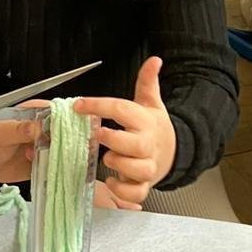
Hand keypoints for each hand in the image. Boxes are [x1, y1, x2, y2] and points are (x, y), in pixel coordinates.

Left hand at [74, 57, 176, 210]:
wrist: (173, 152)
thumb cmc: (153, 128)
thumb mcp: (151, 103)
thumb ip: (147, 82)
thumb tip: (154, 60)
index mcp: (145, 121)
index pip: (122, 110)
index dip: (99, 106)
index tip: (78, 104)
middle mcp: (147, 144)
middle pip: (135, 144)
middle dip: (114, 140)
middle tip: (98, 134)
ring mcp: (147, 166)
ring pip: (137, 169)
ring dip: (119, 165)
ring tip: (108, 159)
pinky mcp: (143, 184)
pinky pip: (135, 192)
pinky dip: (123, 191)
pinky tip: (113, 181)